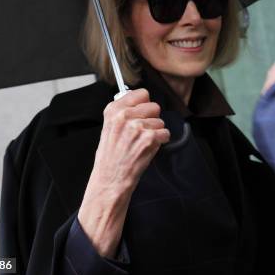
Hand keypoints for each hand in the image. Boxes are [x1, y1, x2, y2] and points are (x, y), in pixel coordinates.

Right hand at [78, 88, 169, 256]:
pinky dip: (161, 142)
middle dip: (152, 119)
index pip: (141, 93)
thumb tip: (141, 101)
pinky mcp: (148, 138)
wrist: (110, 181)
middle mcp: (124, 116)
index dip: (144, 104)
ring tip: (141, 144)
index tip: (142, 112)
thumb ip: (124, 113)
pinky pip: (165, 133)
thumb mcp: (109, 129)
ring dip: (155, 133)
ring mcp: (137, 127)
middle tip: (141, 133)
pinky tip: (148, 149)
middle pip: (154, 106)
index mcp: (112, 111)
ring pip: (160, 122)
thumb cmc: (110, 158)